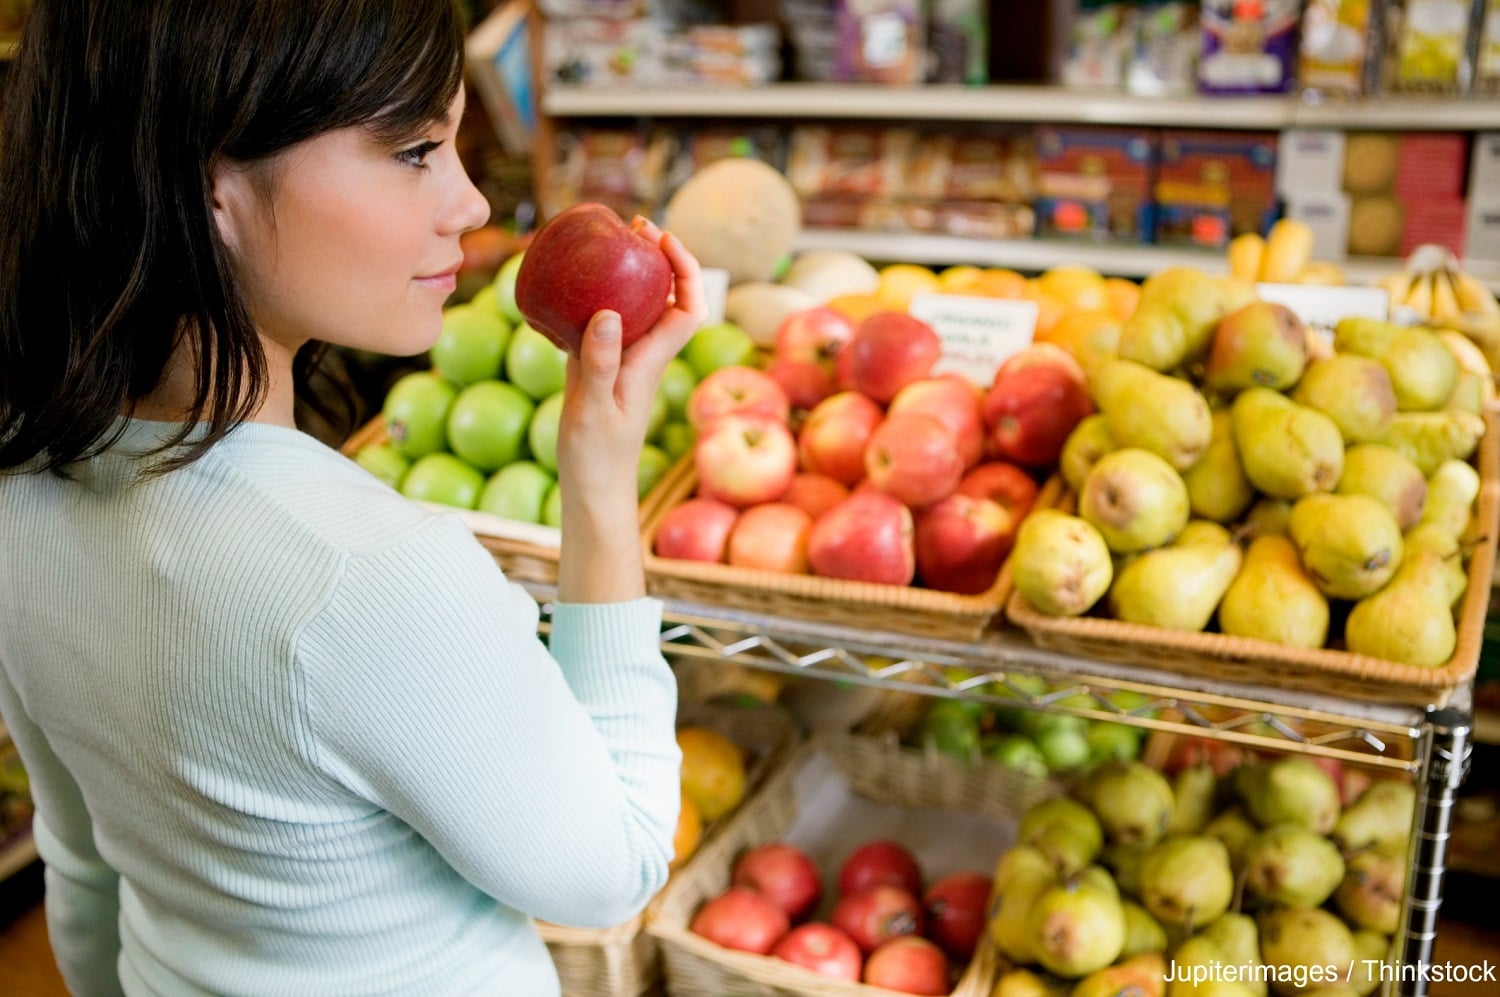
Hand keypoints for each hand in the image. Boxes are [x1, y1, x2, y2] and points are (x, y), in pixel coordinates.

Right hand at [555, 221, 704, 500]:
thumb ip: (600, 363)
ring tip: (605, 246)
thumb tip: (610, 313)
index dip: (685, 269)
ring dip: (627, 276)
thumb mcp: (593, 409)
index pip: (687, 307)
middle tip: (632, 228)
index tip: (662, 239)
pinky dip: (592, 301)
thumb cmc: (597, 459)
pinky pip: (601, 324)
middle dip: (657, 259)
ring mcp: (620, 362)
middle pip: (665, 298)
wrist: (593, 493)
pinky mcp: (597, 370)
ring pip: (634, 309)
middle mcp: (642, 357)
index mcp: (651, 361)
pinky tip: (567, 290)